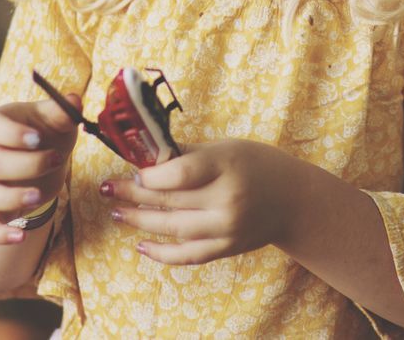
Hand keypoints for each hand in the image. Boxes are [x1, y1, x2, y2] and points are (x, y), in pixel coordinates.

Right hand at [0, 95, 79, 243]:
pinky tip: (20, 237)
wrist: (44, 158)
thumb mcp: (57, 120)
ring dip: (9, 197)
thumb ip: (64, 111)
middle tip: (56, 160)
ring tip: (38, 197)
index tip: (38, 139)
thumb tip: (74, 100)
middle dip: (25, 165)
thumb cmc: (48, 133)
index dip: (12, 133)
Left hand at [100, 139, 305, 264]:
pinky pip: (187, 255)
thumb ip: (188, 154)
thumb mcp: (226, 148)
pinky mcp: (226, 249)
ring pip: (172, 229)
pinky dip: (161, 253)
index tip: (132, 170)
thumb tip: (145, 156)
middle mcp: (227, 199)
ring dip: (139, 221)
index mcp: (227, 165)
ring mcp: (226, 228)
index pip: (179, 173)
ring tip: (117, 211)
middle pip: (170, 200)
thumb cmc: (257, 165)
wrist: (294, 200)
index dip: (149, 174)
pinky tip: (141, 245)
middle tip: (109, 188)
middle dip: (133, 194)